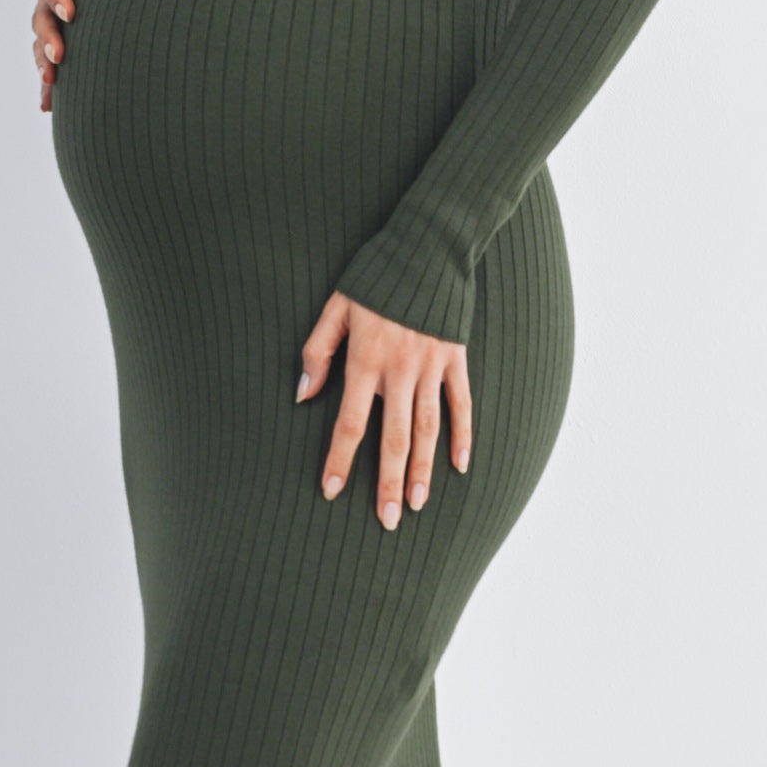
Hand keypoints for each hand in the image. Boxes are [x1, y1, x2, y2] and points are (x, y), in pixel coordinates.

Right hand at [33, 0, 108, 111]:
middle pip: (42, 15)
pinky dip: (50, 85)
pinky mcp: (64, 41)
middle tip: (59, 57)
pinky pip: (52, 63)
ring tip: (51, 81)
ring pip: (42, 42)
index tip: (71, 13)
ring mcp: (55, 20)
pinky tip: (48, 106)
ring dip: (44, 62)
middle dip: (49, 38)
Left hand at [297, 292, 472, 528]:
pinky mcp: (456, 359)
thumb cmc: (374, 278)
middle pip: (394, 438)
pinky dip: (463, 436)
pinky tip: (460, 466)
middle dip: (389, 481)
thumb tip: (303, 394)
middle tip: (387, 519)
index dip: (340, 459)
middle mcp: (400, 370)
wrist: (427, 246)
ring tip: (417, 504)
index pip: (349, 422)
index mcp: (365, 360)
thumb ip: (317, 351)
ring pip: (428, 429)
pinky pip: (462, 404)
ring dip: (423, 469)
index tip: (332, 491)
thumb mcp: (335, 307)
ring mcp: (432, 367)